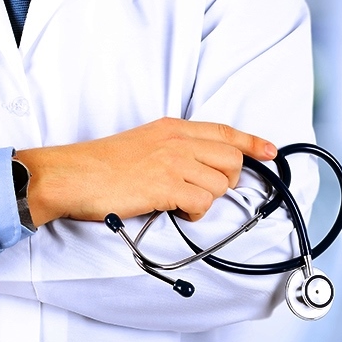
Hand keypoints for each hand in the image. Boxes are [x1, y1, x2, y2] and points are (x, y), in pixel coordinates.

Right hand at [15, 117, 276, 225]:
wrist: (70, 175)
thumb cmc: (100, 165)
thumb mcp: (142, 143)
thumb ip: (173, 148)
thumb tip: (200, 167)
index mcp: (172, 128)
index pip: (224, 131)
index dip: (252, 142)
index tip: (270, 151)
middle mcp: (178, 140)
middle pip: (232, 160)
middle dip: (226, 181)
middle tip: (201, 191)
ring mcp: (173, 161)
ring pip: (220, 185)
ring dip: (205, 200)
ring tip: (179, 202)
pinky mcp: (166, 185)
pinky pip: (203, 203)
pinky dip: (194, 214)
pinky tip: (175, 211)